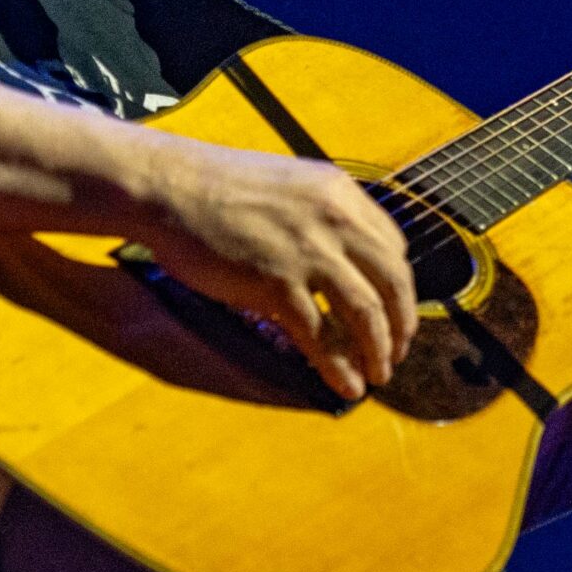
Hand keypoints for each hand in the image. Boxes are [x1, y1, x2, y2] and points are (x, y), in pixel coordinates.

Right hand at [133, 142, 418, 401]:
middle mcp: (335, 219)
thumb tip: (339, 258)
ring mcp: (308, 251)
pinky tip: (345, 386)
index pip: (393, 247)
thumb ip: (320, 215)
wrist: (169, 187)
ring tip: (378, 375)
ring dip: (378, 351)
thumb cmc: (215, 187)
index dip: (399, 286)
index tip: (395, 310)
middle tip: (397, 352)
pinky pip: (322, 335)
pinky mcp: (277, 282)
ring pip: (366, 313)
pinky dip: (338, 367)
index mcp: (340, 192)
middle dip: (402, 325)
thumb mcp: (287, 185)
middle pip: (393, 281)